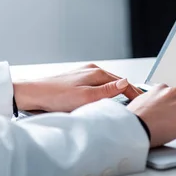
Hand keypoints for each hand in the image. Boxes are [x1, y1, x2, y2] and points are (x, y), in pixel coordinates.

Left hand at [13, 63, 142, 111]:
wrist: (32, 95)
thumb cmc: (55, 96)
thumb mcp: (86, 97)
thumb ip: (108, 91)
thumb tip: (126, 83)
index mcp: (96, 73)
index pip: (124, 83)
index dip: (135, 93)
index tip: (144, 103)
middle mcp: (91, 71)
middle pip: (116, 83)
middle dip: (128, 92)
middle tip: (138, 105)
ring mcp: (83, 75)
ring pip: (107, 84)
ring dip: (116, 93)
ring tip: (125, 103)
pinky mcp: (76, 81)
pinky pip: (97, 87)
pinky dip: (105, 93)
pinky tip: (104, 100)